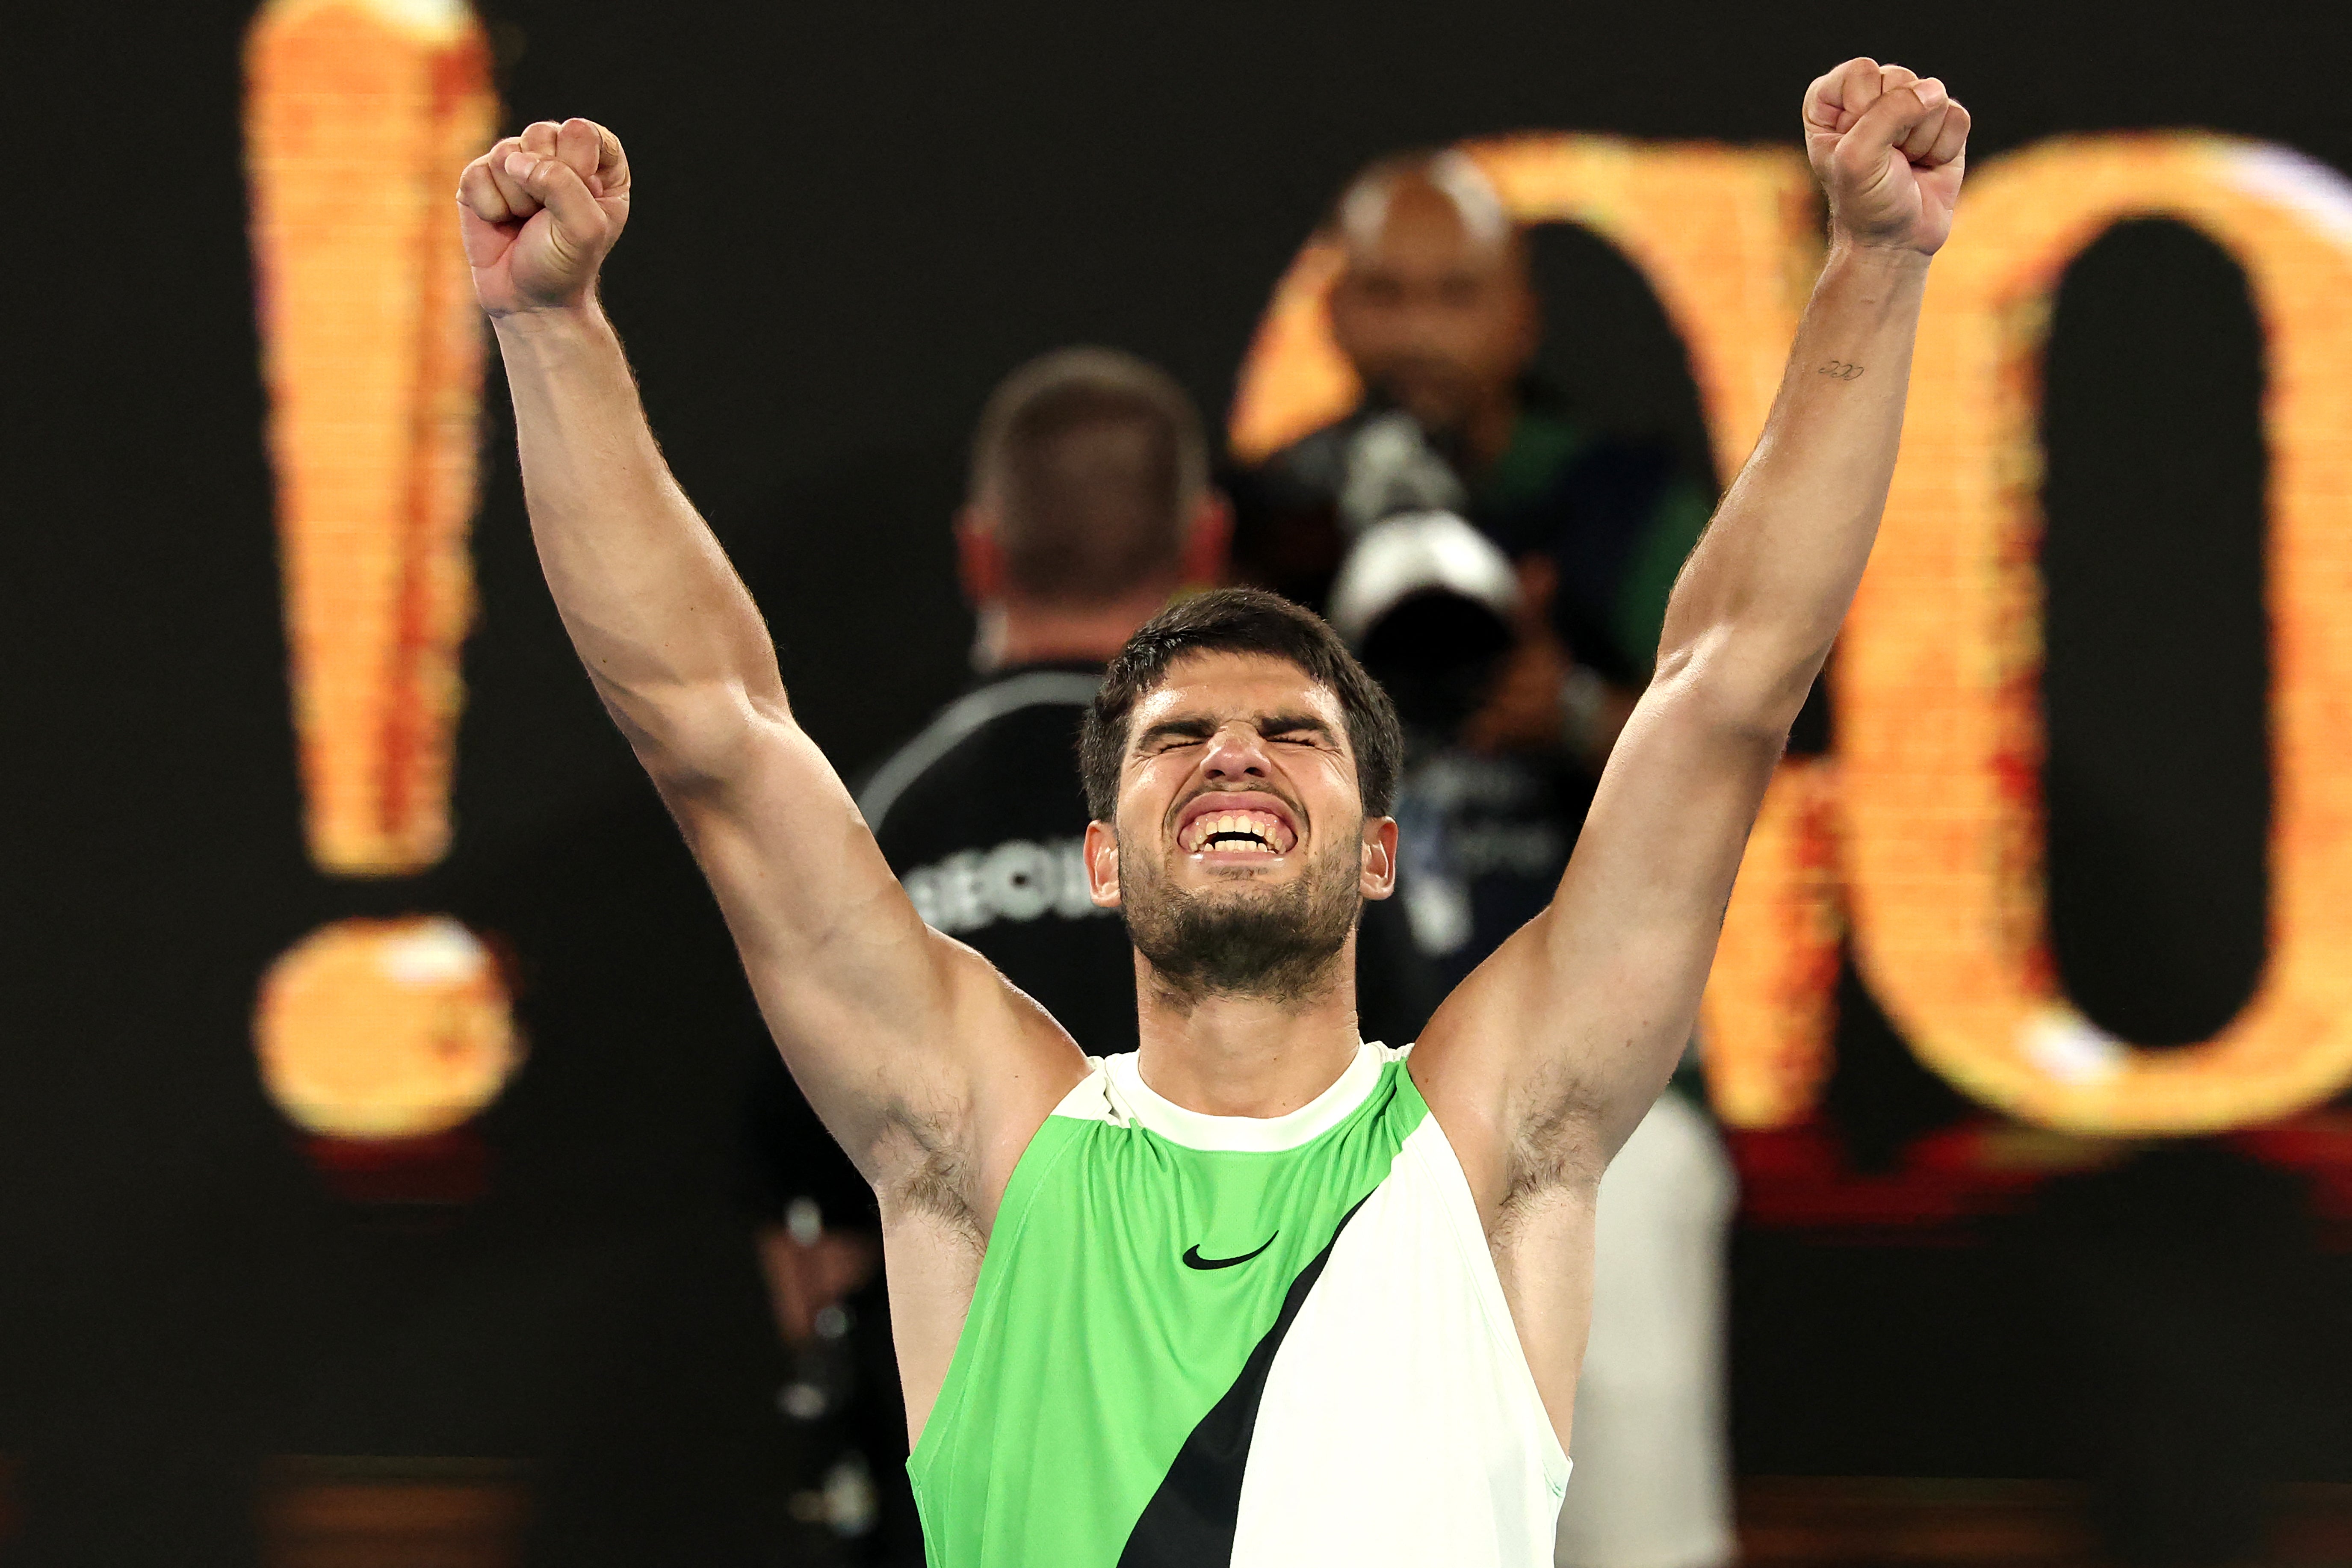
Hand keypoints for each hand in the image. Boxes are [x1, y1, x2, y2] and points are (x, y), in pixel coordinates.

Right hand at [457, 118, 630, 315]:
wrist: (529, 300)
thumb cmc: (565, 264)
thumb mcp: (584, 228)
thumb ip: (562, 183)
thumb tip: (515, 160)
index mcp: (599, 164)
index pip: (583, 132)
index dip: (577, 165)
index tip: (581, 198)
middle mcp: (558, 157)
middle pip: (541, 134)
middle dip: (543, 181)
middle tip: (548, 216)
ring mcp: (518, 165)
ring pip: (506, 152)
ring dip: (517, 198)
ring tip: (525, 222)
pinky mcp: (482, 178)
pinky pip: (476, 173)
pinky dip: (489, 205)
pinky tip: (500, 222)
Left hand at [1803, 58, 1969, 256]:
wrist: (1895, 241)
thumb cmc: (1865, 201)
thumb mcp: (1858, 158)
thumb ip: (1888, 114)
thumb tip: (1934, 90)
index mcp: (1832, 101)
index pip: (1861, 71)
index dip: (1865, 109)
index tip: (1857, 145)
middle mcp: (1870, 98)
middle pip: (1900, 77)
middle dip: (1897, 125)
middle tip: (1886, 159)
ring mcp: (1908, 108)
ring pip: (1933, 94)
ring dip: (1921, 139)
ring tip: (1905, 164)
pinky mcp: (1942, 123)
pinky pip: (1957, 115)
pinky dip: (1944, 148)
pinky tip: (1927, 166)